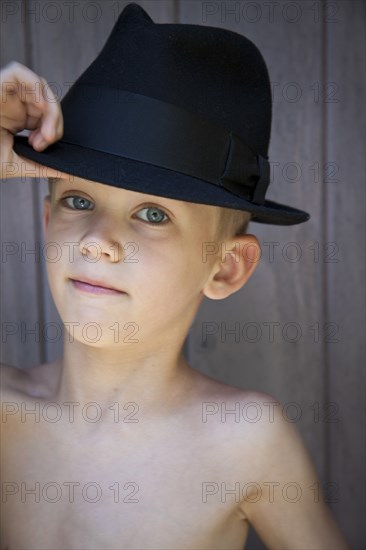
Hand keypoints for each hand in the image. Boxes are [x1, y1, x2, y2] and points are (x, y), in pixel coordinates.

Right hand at [0, 61, 67, 179]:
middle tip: (46, 141)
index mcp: (16, 120)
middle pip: (47, 100)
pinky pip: (19, 72)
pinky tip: (38, 107)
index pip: (45, 115)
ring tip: (44, 133)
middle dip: (55, 121)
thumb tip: (66, 171)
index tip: (43, 146)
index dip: (53, 129)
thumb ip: (40, 167)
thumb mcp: (15, 165)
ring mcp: (4, 93)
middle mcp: (12, 104)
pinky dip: (35, 87)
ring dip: (51, 109)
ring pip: (40, 86)